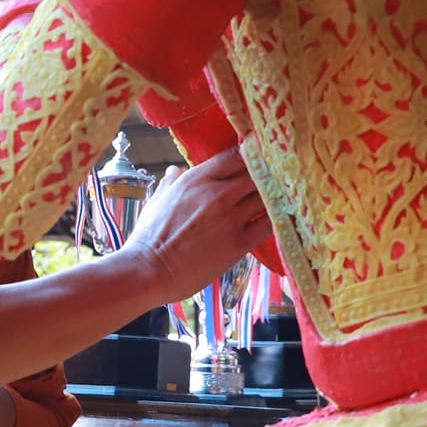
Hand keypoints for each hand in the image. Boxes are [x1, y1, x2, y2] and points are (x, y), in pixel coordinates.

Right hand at [120, 148, 270, 299]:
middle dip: (266, 176)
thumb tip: (174, 170)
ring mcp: (230, 218)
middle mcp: (217, 194)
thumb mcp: (156, 201)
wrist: (149, 271)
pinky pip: (270, 224)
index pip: (235, 155)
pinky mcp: (239, 243)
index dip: (250, 156)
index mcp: (196, 180)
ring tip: (278, 200)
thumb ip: (170, 182)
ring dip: (274, 197)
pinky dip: (277, 219)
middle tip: (272, 182)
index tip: (255, 161)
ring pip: (268, 197)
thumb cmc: (149, 237)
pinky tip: (278, 220)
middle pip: (258, 173)